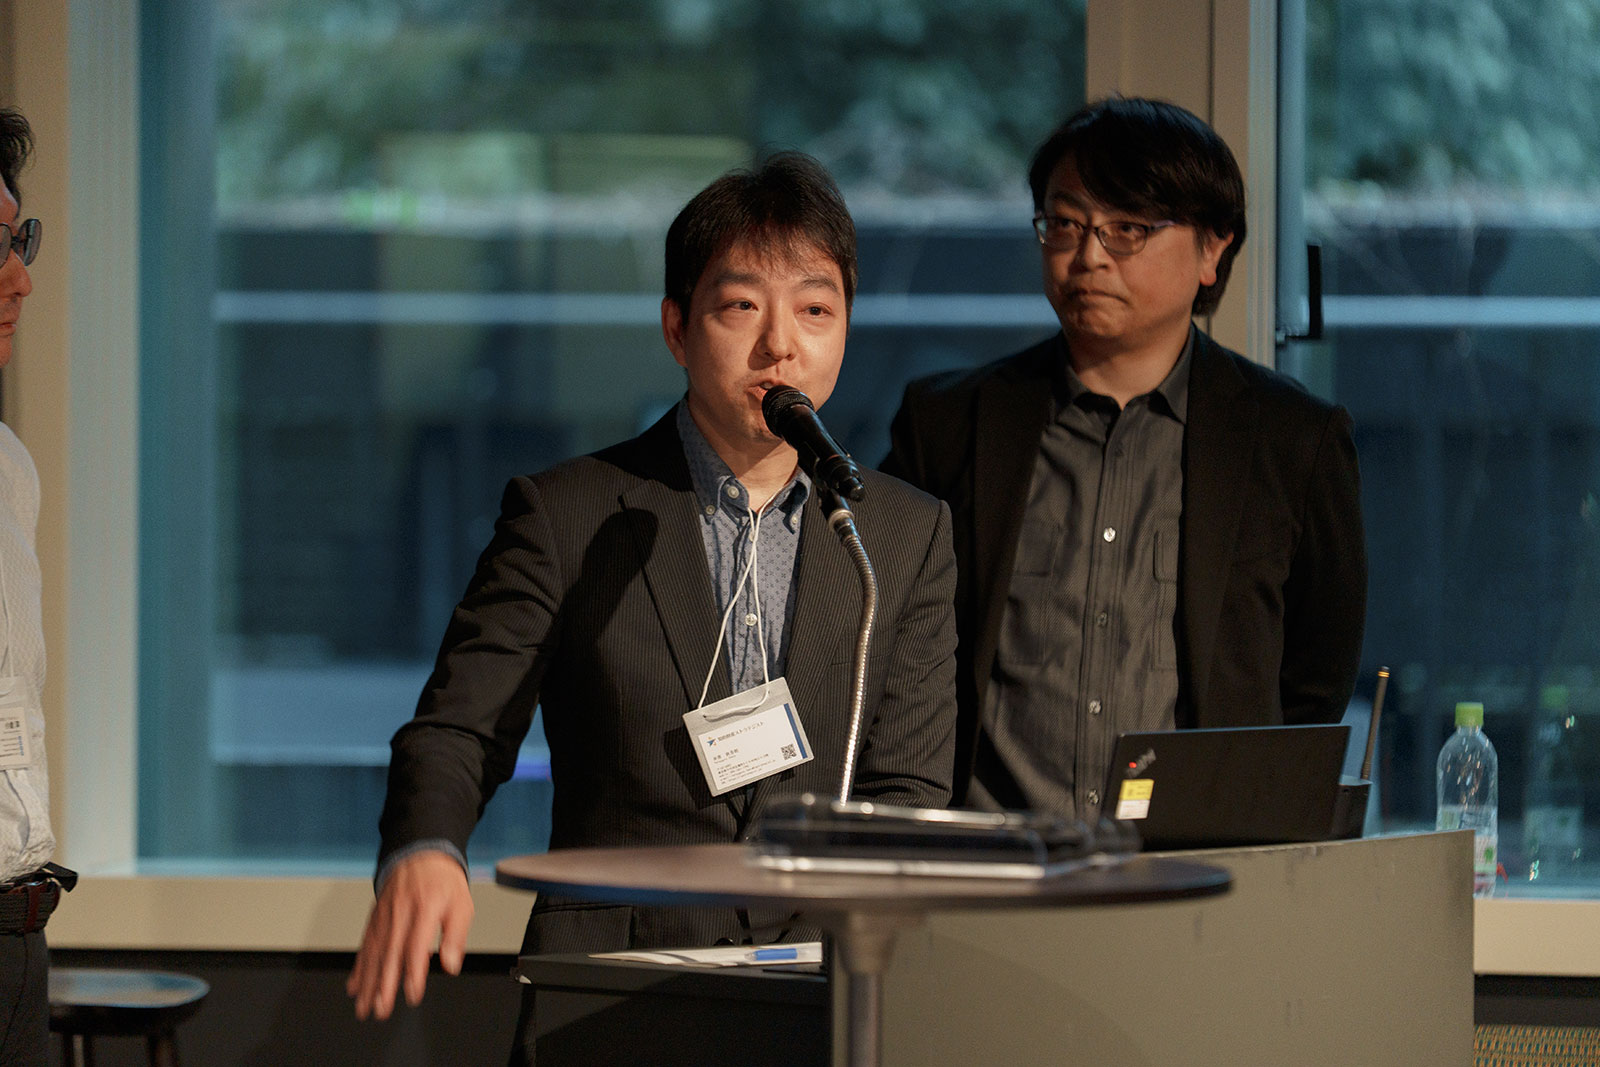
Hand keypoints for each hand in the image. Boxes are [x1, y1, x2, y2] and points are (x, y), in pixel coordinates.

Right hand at [347, 850, 474, 1019]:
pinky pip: (365, 944)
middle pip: (390, 953)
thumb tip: (451, 964)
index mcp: (424, 909)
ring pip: (373, 953)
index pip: (416, 945)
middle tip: (380, 1009)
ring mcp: (385, 916)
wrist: (420, 854)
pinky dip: (358, 967)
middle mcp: (400, 913)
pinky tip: (354, 985)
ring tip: (363, 1006)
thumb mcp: (461, 903)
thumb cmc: (442, 882)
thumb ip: (456, 935)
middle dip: (383, 985)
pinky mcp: (376, 918)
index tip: (412, 994)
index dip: (413, 972)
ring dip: (367, 982)